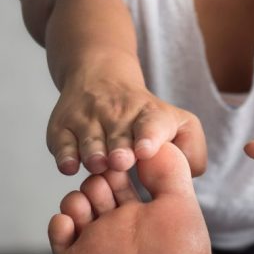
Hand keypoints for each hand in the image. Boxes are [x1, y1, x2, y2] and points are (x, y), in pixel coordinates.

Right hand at [47, 78, 206, 175]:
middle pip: (119, 136)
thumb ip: (192, 151)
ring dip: (94, 152)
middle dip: (120, 149)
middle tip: (122, 161)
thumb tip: (187, 174)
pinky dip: (64, 155)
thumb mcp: (178, 124)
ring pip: (91, 140)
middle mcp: (118, 114)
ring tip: (98, 164)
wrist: (100, 78)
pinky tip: (69, 167)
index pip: (153, 124)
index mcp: (151, 115)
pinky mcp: (63, 127)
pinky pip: (61, 143)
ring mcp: (88, 119)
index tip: (146, 150)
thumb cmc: (146, 118)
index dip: (149, 136)